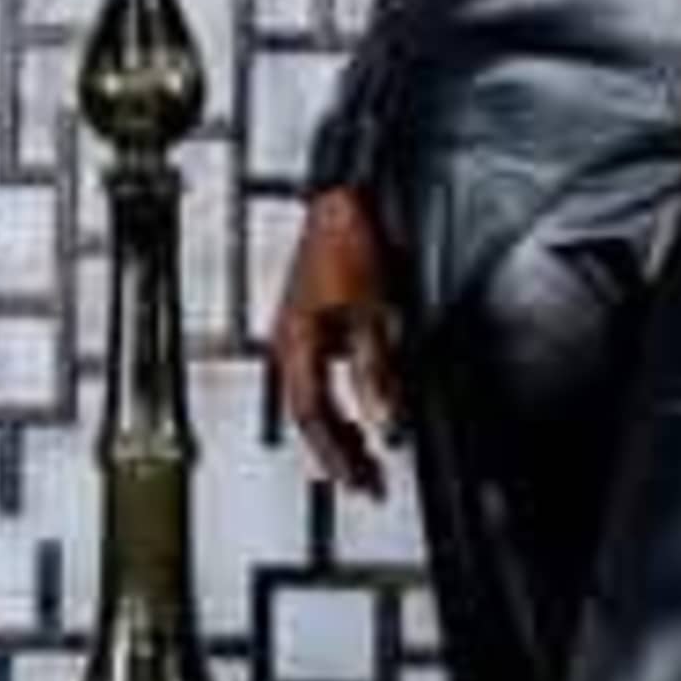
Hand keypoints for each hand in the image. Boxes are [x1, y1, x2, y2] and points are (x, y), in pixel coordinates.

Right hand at [272, 190, 403, 495]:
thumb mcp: (373, 315)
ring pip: (315, 396)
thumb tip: (388, 422)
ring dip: (340, 428)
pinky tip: (360, 407)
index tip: (360, 481)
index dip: (336, 453)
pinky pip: (322, 373)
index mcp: (297, 345)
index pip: (313, 416)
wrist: (345, 197)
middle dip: (337, 452)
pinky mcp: (315, 318)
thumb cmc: (348, 242)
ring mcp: (299, 330)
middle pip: (310, 414)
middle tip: (364, 483)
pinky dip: (341, 398)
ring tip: (364, 456)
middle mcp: (292, 342)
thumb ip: (378, 373)